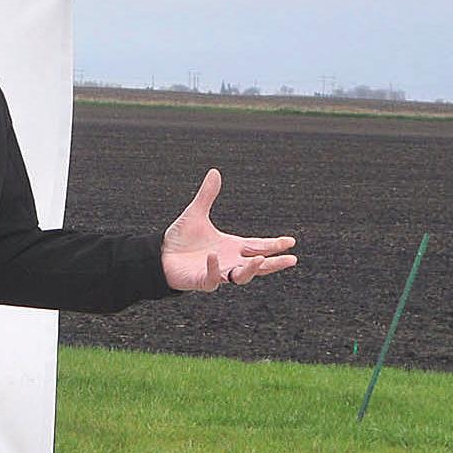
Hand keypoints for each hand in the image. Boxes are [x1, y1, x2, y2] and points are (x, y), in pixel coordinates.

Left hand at [162, 169, 297, 291]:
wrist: (160, 256)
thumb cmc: (181, 239)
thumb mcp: (196, 214)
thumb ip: (207, 195)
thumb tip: (214, 171)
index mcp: (232, 247)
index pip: (258, 246)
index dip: (274, 245)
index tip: (291, 241)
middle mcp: (229, 262)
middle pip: (258, 265)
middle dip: (274, 263)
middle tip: (292, 259)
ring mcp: (217, 273)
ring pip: (241, 277)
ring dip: (251, 269)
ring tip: (261, 259)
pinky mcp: (202, 281)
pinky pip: (212, 278)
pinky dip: (213, 269)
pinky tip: (213, 255)